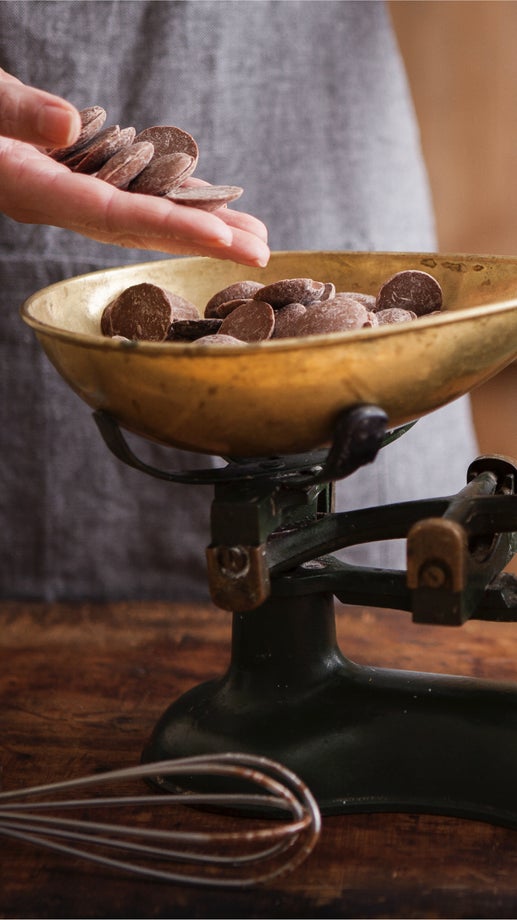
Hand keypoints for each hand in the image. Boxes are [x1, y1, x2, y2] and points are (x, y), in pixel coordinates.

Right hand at [0, 71, 269, 266]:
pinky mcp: (72, 175)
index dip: (174, 228)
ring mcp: (66, 191)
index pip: (116, 216)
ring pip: (143, 213)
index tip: (227, 240)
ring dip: (197, 224)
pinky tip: (204, 201)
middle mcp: (57, 201)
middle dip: (203, 240)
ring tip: (251, 232)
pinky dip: (171, 198)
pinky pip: (130, 192)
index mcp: (33, 190)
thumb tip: (64, 126)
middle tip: (263, 253)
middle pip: (142, 228)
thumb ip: (12, 114)